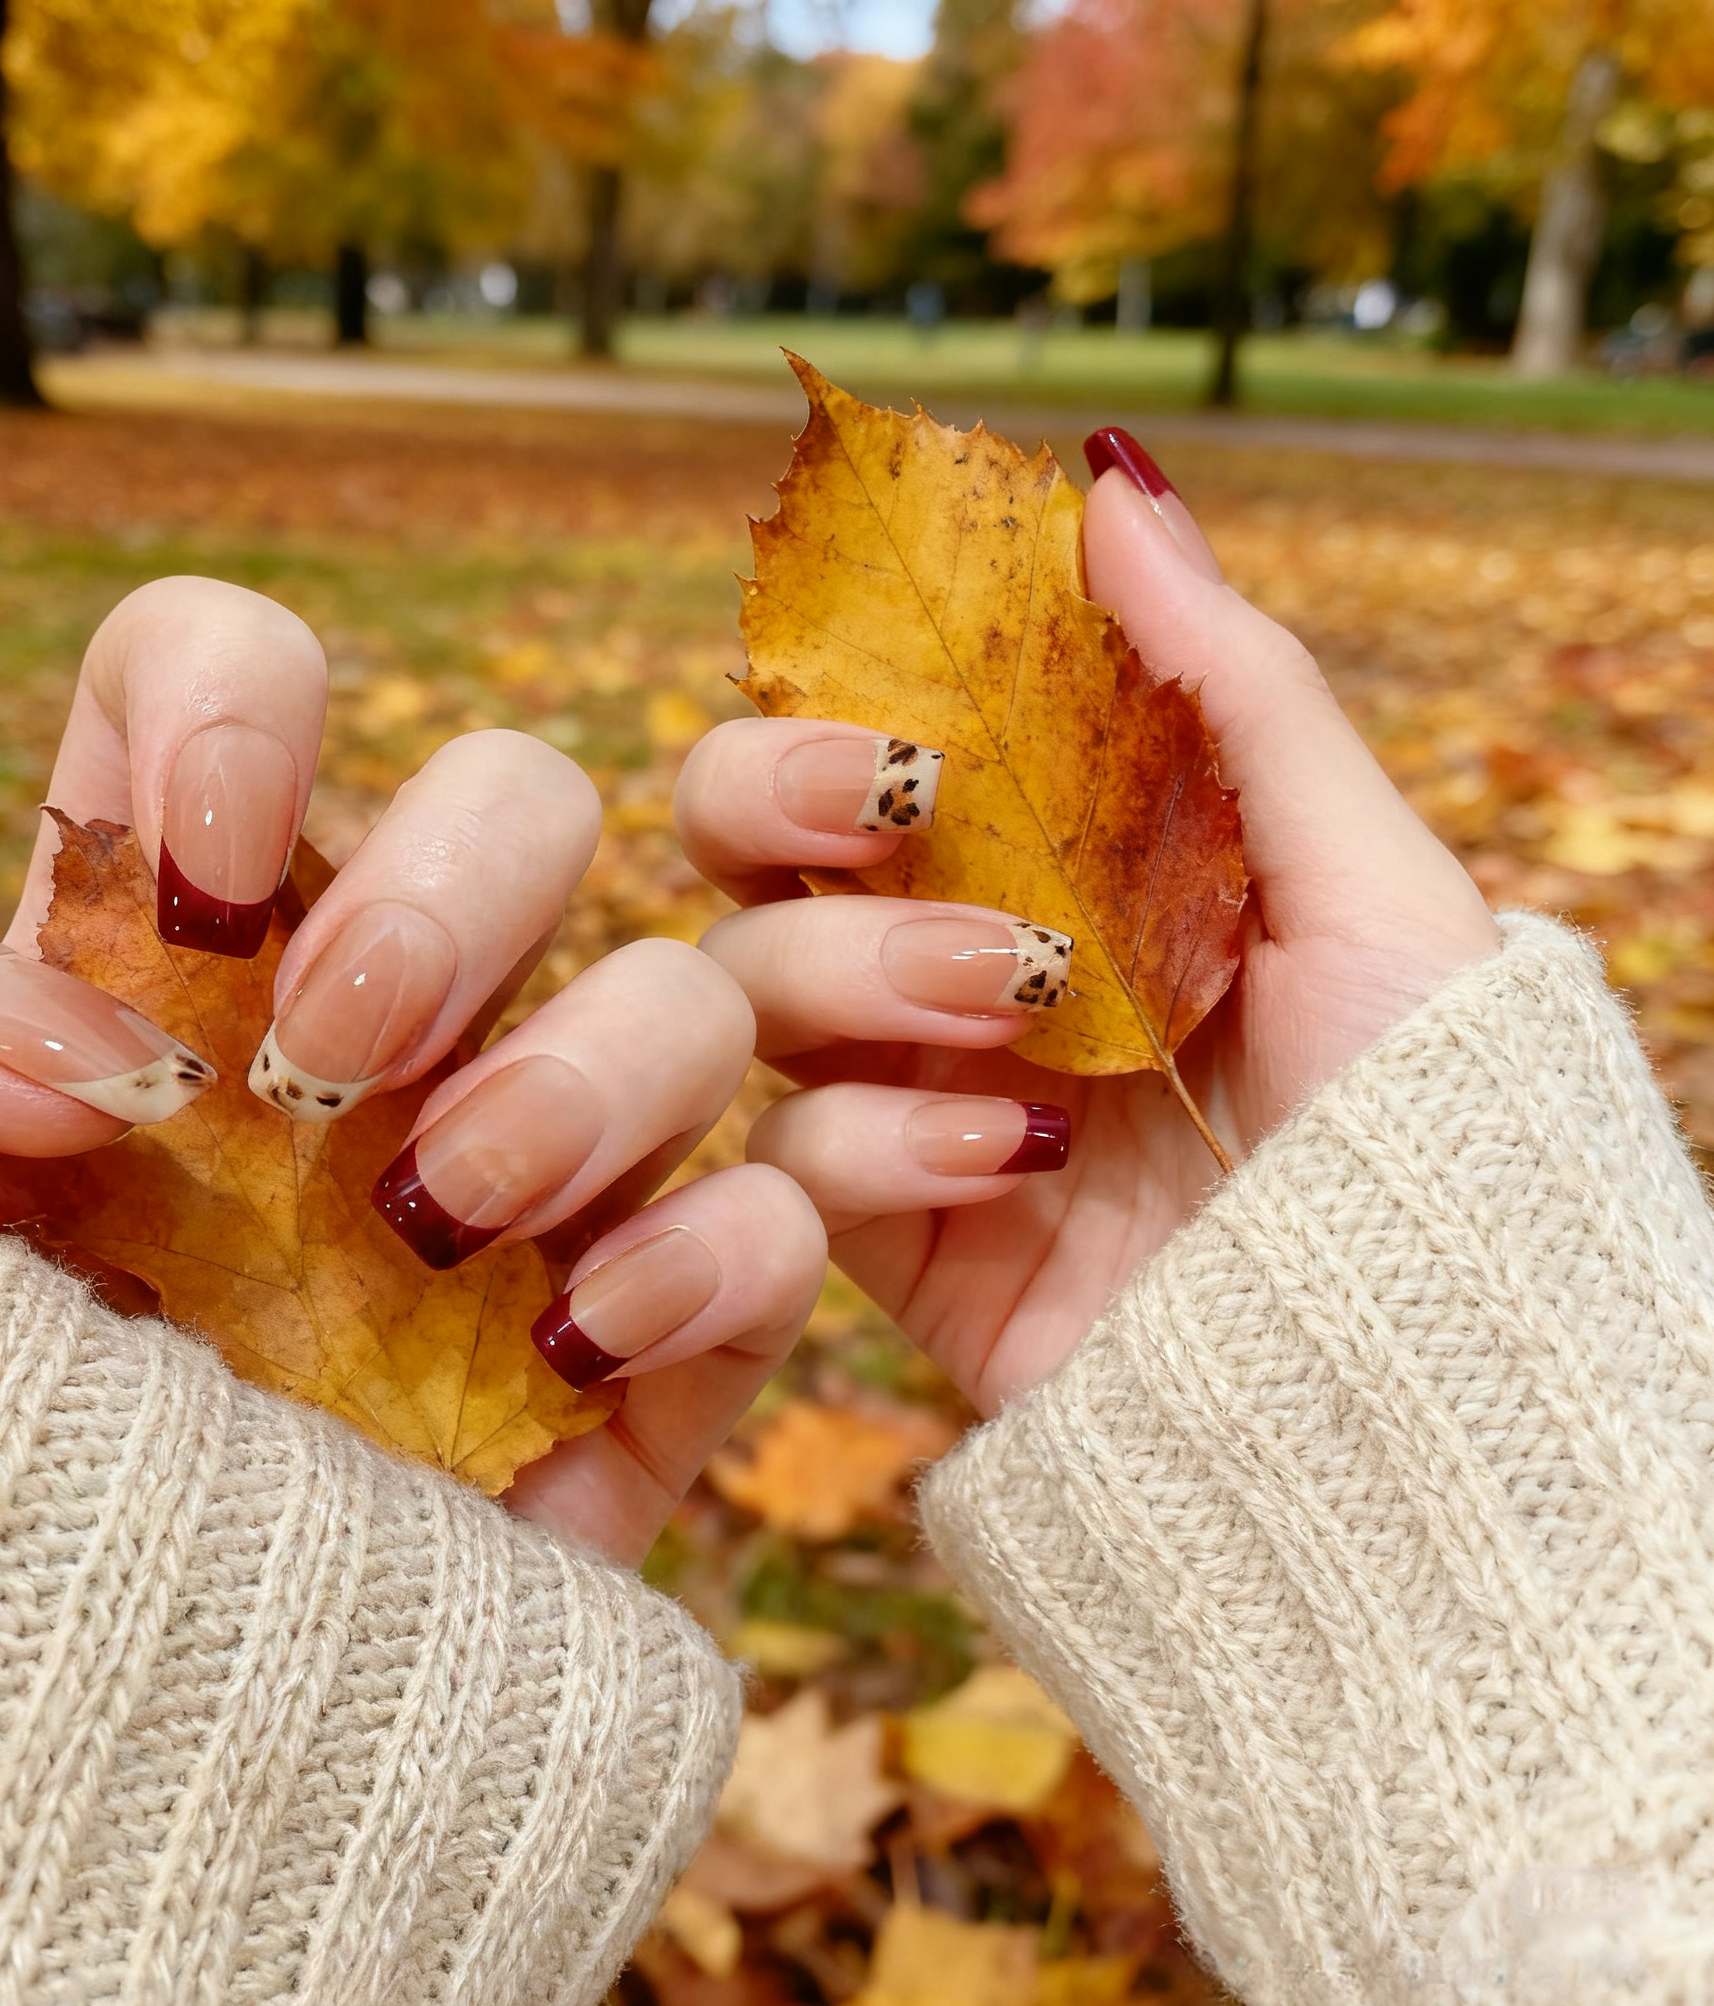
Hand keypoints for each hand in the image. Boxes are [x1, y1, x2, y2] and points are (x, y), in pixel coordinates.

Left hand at [0, 575, 823, 1563]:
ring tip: (438, 1211)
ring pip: (686, 993)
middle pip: (524, 800)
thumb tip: (69, 1008)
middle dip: (460, 882)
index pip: (235, 691)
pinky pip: (776, 1226)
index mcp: (160, 958)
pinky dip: (719, 1248)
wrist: (6, 1763)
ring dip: (596, 1061)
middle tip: (334, 1056)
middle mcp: (371, 1046)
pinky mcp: (639, 1361)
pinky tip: (573, 1340)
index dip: (241, 705)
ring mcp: (527, 1194)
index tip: (199, 872)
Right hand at [678, 430, 1498, 1418]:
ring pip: (737, 992)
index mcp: (1043, 870)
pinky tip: (1019, 1162)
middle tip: (881, 808)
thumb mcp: (1359, 881)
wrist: (1418, 1369)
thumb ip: (1229, 689)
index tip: (902, 712)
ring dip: (850, 972)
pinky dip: (875, 1145)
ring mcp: (905, 1107)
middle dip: (766, 801)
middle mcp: (944, 973)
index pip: (861, 750)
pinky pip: (785, 1165)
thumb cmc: (1417, 1112)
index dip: (829, 706)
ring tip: (1010, 998)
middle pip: (735, 849)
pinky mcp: (888, 1244)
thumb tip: (1114, 488)